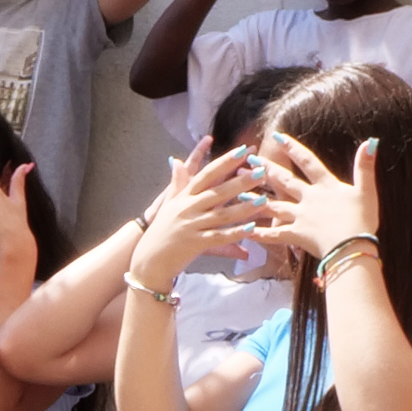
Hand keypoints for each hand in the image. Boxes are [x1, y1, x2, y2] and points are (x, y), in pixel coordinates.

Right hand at [129, 145, 253, 291]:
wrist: (148, 260)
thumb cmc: (160, 231)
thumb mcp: (167, 204)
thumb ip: (176, 183)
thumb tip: (175, 160)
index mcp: (183, 197)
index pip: (207, 174)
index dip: (225, 162)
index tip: (243, 151)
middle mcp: (187, 208)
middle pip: (218, 192)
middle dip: (240, 181)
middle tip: (261, 172)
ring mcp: (191, 225)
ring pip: (222, 214)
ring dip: (244, 207)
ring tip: (264, 200)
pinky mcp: (195, 243)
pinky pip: (219, 237)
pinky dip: (235, 233)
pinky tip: (251, 229)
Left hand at [249, 129, 382, 263]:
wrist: (351, 248)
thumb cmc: (361, 220)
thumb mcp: (366, 191)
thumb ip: (365, 167)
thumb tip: (371, 141)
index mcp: (326, 186)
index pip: (308, 162)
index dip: (293, 148)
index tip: (277, 136)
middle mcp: (309, 198)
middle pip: (284, 180)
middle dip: (266, 169)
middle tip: (249, 161)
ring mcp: (300, 217)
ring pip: (274, 205)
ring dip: (256, 199)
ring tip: (239, 193)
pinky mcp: (296, 235)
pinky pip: (275, 235)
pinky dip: (260, 234)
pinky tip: (245, 231)